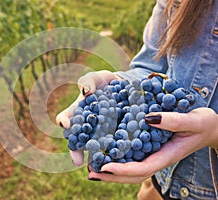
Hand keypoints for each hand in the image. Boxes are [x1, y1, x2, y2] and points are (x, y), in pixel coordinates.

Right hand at [56, 70, 120, 165]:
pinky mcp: (116, 136)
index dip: (64, 122)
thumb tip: (86, 92)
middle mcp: (86, 126)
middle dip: (76, 150)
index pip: (65, 119)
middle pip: (77, 140)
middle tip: (77, 160)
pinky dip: (114, 152)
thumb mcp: (96, 78)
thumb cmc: (105, 82)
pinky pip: (113, 145)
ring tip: (96, 165)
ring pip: (94, 147)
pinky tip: (118, 158)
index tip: (66, 125)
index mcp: (77, 112)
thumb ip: (88, 81)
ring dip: (93, 156)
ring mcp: (101, 132)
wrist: (125, 87)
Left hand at [88, 107, 217, 182]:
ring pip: (129, 167)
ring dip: (110, 169)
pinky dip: (116, 156)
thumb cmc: (203, 124)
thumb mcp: (193, 120)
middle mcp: (156, 158)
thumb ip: (174, 121)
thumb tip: (149, 118)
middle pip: (131, 174)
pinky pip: (131, 155)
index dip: (123, 170)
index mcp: (166, 156)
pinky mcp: (149, 146)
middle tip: (90, 172)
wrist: (208, 126)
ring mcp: (152, 154)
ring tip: (90, 165)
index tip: (105, 167)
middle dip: (110, 175)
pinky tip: (103, 150)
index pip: (142, 169)